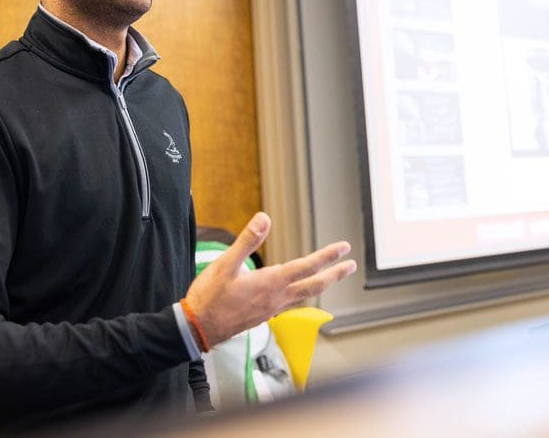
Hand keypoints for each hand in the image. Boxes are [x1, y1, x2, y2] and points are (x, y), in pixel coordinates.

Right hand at [184, 212, 355, 345]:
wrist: (197, 330)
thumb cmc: (209, 297)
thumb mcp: (225, 264)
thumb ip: (247, 240)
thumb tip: (264, 217)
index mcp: (270, 283)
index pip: (307, 266)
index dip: (327, 256)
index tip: (344, 248)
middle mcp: (276, 298)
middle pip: (313, 285)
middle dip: (334, 274)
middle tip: (351, 266)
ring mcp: (271, 309)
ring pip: (304, 295)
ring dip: (320, 284)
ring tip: (330, 276)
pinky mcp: (263, 315)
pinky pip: (291, 302)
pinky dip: (302, 293)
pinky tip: (297, 291)